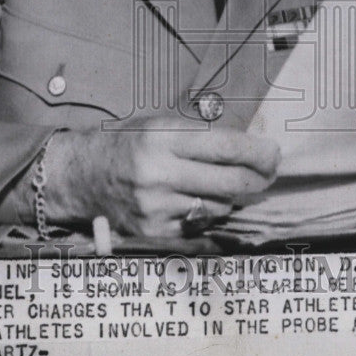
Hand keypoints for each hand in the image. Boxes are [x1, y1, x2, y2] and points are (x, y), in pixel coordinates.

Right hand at [43, 117, 279, 235]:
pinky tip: (199, 201)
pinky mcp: (154, 233)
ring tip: (224, 183)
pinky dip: (208, 215)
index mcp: (162, 137)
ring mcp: (156, 207)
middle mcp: (159, 173)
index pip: (226, 146)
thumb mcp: (160, 122)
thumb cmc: (127, 143)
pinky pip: (200, 227)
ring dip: (231, 197)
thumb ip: (202, 130)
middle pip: (231, 182)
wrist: (81, 175)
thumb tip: (254, 133)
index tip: (274, 151)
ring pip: (219, 207)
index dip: (258, 151)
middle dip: (258, 178)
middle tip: (268, 172)